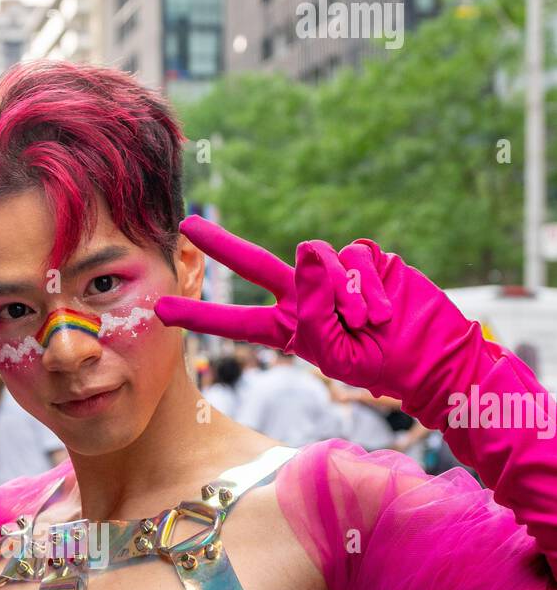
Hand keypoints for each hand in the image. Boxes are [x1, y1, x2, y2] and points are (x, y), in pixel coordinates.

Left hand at [155, 216, 481, 401]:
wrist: (428, 353)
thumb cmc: (379, 363)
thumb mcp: (337, 350)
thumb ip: (315, 307)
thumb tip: (305, 250)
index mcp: (289, 328)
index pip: (235, 321)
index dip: (201, 314)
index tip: (161, 311)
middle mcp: (304, 297)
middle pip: (255, 266)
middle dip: (222, 246)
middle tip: (188, 226)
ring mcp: (333, 275)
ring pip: (317, 261)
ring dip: (343, 295)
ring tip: (365, 322)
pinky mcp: (363, 259)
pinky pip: (354, 257)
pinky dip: (368, 285)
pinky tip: (382, 307)